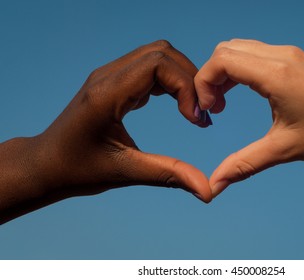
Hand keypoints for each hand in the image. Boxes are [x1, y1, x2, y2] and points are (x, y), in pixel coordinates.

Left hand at [0, 40, 211, 223]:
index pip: (158, 64)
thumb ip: (169, 175)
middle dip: (190, 79)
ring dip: (181, 78)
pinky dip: (169, 82)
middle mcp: (107, 77)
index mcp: (107, 94)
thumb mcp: (125, 172)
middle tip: (204, 112)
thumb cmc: (77, 170)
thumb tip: (207, 190)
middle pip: (162, 53)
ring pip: (157, 56)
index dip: (186, 86)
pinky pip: (149, 68)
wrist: (45, 165)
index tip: (196, 119)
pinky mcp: (113, 82)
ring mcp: (109, 76)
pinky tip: (177, 106)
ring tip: (194, 110)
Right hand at [195, 39, 303, 219]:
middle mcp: (282, 56)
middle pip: (226, 50)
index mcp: (276, 74)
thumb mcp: (283, 150)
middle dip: (211, 77)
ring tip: (226, 102)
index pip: (221, 60)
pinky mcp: (298, 58)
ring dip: (226, 72)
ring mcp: (291, 53)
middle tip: (215, 107)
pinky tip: (248, 93)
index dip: (204, 83)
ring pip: (241, 48)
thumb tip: (213, 186)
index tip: (209, 110)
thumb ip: (243, 165)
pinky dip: (242, 69)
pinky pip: (258, 53)